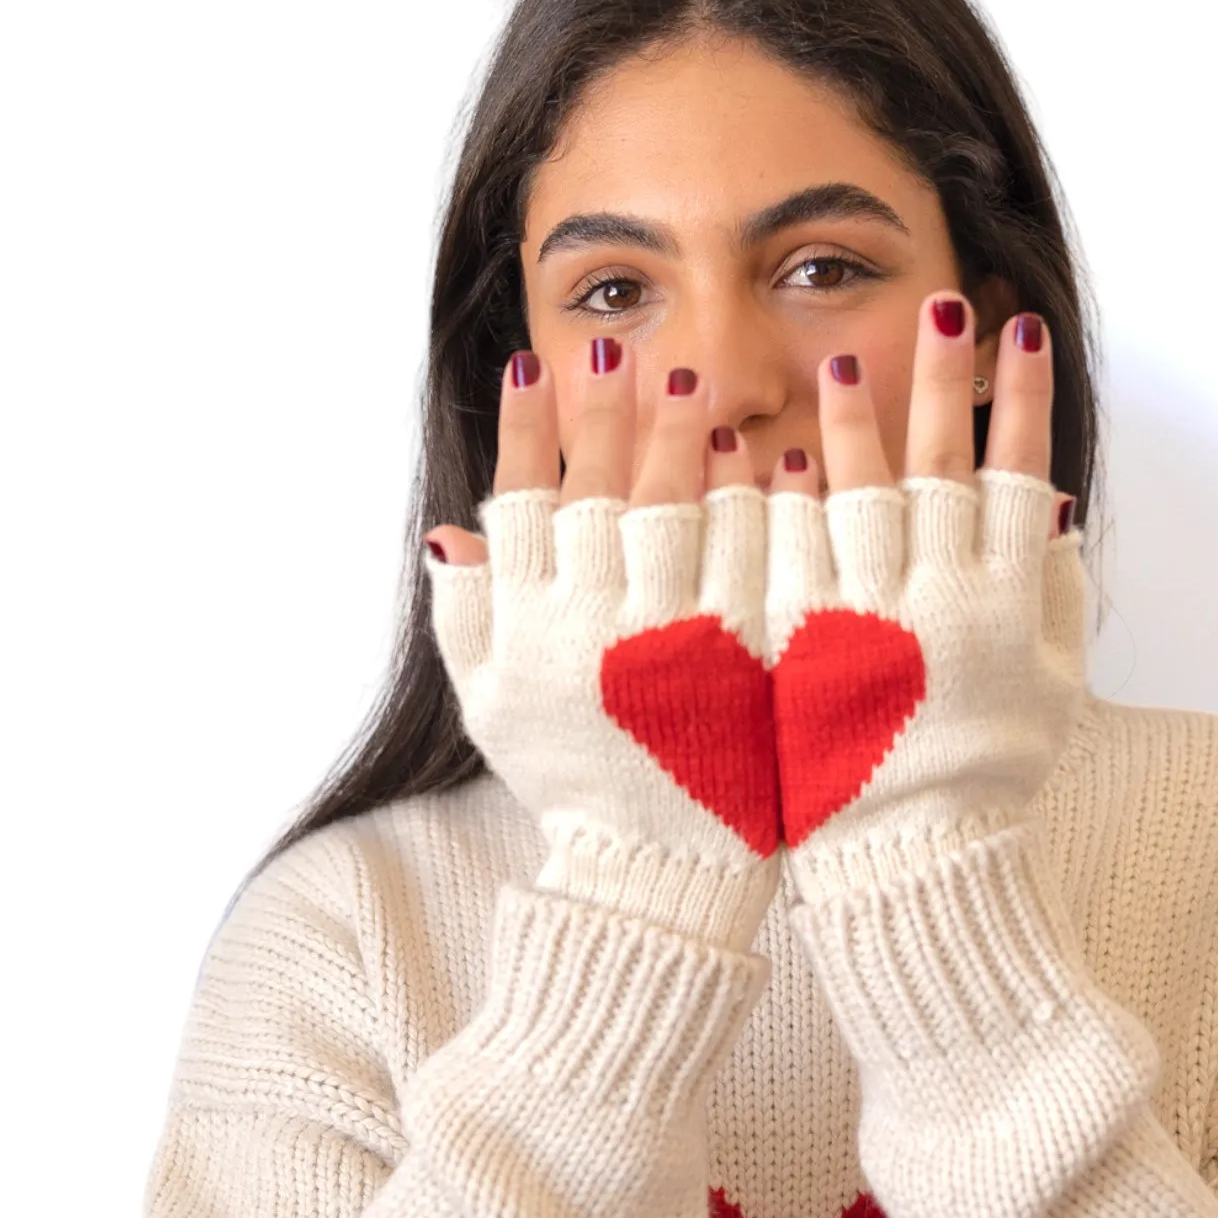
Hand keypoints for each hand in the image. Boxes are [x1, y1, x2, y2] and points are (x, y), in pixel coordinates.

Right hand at [424, 343, 781, 950]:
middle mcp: (600, 633)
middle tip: (613, 349)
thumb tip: (448, 531)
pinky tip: (769, 458)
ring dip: (681, 444)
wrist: (661, 868)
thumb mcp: (494, 706)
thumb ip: (468, 616)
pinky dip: (761, 507)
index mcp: (535, 633)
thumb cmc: (574, 780)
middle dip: (604, 415)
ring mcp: (679, 646)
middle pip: (601, 494)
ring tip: (686, 385)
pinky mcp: (750, 663)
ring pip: (680, 518)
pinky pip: (756, 563)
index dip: (528, 434)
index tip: (532, 367)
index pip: (525, 507)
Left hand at [764, 295, 1082, 900]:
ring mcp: (861, 625)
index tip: (1019, 330)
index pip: (1014, 474)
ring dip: (847, 426)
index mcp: (1000, 605)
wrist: (906, 860)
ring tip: (837, 363)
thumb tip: (1046, 503)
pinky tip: (765, 453)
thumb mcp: (1045, 683)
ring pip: (852, 499)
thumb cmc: (980, 774)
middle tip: (942, 306)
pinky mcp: (794, 652)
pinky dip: (773, 501)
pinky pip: (779, 557)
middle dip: (941, 381)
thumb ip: (1047, 589)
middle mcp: (935, 605)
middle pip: (937, 466)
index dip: (1020, 399)